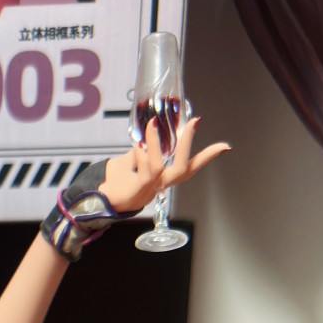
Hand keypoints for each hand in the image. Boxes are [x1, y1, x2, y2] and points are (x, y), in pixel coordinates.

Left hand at [100, 116, 229, 215]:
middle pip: (183, 169)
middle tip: (194, 122)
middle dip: (188, 145)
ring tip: (153, 125)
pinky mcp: (138, 190)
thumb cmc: (115, 182)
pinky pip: (145, 171)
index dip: (206, 158)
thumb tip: (146, 136)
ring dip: (157, 144)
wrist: (97, 199)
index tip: (225, 147)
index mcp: (162, 178)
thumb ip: (141, 150)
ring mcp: (149, 189)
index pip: (189, 167)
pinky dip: (142, 155)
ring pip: (161, 167)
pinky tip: (137, 145)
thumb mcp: (130, 161)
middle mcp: (160, 185)